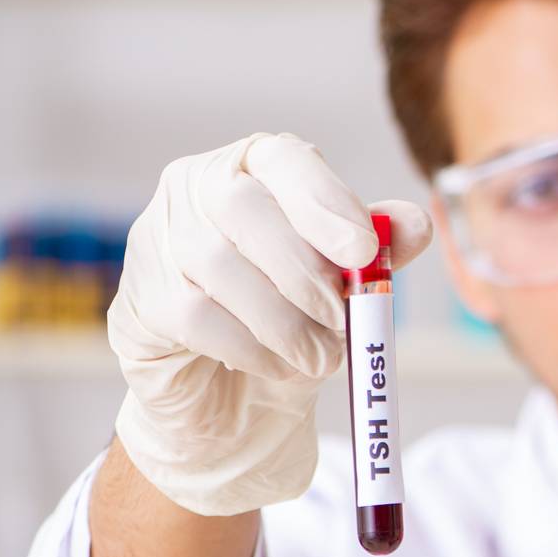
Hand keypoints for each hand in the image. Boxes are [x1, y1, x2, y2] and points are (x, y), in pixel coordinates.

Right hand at [107, 132, 430, 515]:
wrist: (230, 398)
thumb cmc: (290, 321)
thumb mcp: (342, 286)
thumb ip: (375, 253)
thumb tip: (415, 225)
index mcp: (253, 167)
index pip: (283, 158)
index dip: (325, 201)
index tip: (363, 251)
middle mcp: (195, 188)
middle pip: (244, 208)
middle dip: (305, 271)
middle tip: (344, 321)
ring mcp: (158, 239)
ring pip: (221, 266)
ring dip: (286, 321)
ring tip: (322, 356)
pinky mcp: (141, 298)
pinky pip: (197, 316)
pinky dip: (252, 348)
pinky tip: (277, 365)